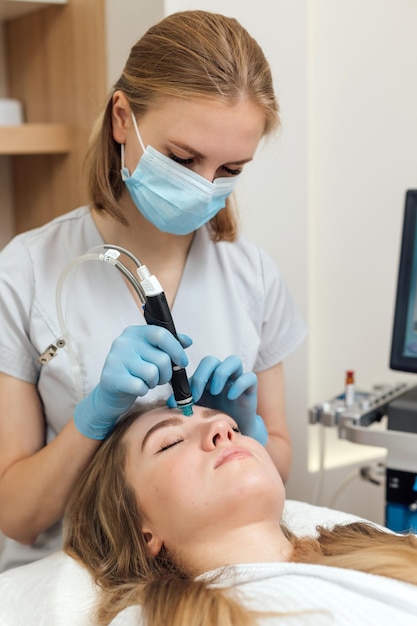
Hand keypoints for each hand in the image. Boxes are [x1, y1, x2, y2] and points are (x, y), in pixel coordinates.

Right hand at [74, 325, 191, 439]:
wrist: (111, 393)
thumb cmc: (136, 371)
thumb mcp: (151, 354)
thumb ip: (169, 345)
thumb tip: (188, 341)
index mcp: (135, 332)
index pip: (162, 334)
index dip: (176, 350)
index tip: (183, 362)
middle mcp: (123, 342)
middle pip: (162, 358)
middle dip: (166, 373)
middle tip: (158, 378)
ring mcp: (115, 359)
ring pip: (152, 373)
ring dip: (154, 383)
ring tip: (145, 382)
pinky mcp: (111, 377)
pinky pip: (140, 386)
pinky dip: (143, 391)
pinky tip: (136, 388)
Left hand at [187, 355, 267, 444]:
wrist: (233, 434)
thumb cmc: (214, 418)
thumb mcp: (198, 409)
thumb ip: (185, 403)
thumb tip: (170, 403)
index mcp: (207, 378)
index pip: (197, 366)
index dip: (194, 377)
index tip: (190, 396)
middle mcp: (222, 375)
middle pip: (212, 360)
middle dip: (203, 375)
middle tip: (199, 394)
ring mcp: (237, 380)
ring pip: (233, 361)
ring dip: (221, 374)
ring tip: (216, 391)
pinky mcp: (251, 389)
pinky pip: (249, 377)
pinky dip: (239, 384)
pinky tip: (231, 397)